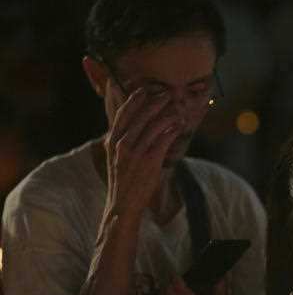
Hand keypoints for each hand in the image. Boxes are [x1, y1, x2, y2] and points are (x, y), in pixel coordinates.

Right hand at [104, 88, 183, 217]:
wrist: (123, 204)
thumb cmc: (124, 181)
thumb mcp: (116, 158)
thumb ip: (123, 141)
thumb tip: (135, 126)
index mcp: (112, 141)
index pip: (123, 114)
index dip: (133, 100)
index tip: (143, 90)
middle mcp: (122, 144)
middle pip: (140, 116)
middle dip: (155, 103)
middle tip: (166, 94)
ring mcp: (135, 152)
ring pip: (154, 126)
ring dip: (167, 115)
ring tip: (177, 109)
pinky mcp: (149, 161)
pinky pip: (164, 139)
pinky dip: (172, 130)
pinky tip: (179, 125)